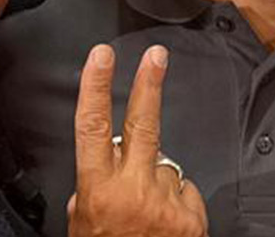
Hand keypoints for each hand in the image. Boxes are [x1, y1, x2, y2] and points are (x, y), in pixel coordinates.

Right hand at [69, 44, 207, 236]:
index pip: (93, 128)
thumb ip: (91, 193)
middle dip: (150, 85)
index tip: (100, 57)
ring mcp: (166, 203)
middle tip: (157, 55)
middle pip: (143, 125)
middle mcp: (133, 191)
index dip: (95, 88)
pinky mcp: (192, 217)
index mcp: (98, 191)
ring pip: (166, 168)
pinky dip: (177, 202)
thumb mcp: (82, 228)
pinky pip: (185, 191)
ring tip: (146, 216)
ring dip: (157, 182)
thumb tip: (104, 168)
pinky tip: (165, 225)